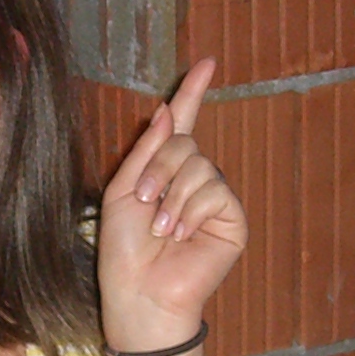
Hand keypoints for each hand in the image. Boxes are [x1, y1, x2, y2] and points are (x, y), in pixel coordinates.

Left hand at [98, 58, 245, 350]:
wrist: (139, 292)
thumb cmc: (124, 250)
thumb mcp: (123, 191)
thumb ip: (146, 151)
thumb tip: (170, 110)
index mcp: (164, 169)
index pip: (184, 122)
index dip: (194, 92)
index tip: (208, 63)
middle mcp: (193, 178)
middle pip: (185, 142)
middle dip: (158, 168)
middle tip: (144, 203)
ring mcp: (214, 197)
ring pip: (199, 164)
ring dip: (172, 193)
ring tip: (161, 228)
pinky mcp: (231, 218)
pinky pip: (215, 190)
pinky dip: (192, 209)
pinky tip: (181, 234)